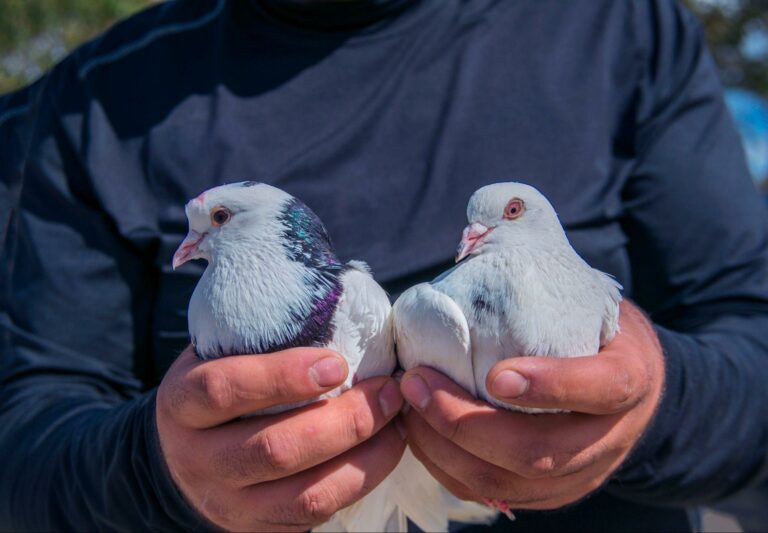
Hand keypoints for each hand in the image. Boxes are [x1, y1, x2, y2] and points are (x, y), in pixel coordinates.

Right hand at [156, 346, 404, 530]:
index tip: (336, 363)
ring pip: (303, 495)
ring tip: (395, 420)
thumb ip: (261, 337)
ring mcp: (227, 503)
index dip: (281, 376)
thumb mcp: (219, 354)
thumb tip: (342, 307)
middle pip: (274, 450)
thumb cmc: (219, 385)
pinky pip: (316, 515)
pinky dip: (359, 480)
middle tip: (387, 391)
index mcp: (181, 403)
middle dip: (344, 421)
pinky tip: (384, 448)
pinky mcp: (257, 529)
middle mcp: (198, 460)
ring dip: (362, 455)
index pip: (222, 390)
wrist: (183, 455)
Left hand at [399, 300, 663, 510]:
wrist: (629, 384)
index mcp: (630, 379)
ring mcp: (579, 475)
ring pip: (507, 481)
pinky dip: (445, 465)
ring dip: (444, 447)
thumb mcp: (592, 301)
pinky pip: (490, 492)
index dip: (552, 385)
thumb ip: (548, 289)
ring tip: (406, 405)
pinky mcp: (548, 495)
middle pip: (538, 451)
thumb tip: (472, 250)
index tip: (496, 374)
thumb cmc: (596, 330)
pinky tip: (418, 432)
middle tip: (416, 383)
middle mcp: (609, 438)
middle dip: (465, 422)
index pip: (602, 388)